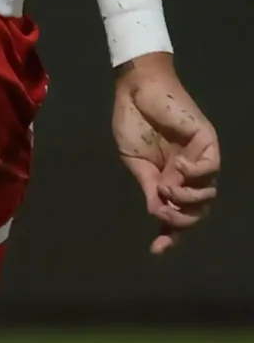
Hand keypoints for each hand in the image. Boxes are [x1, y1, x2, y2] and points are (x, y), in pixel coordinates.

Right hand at [111, 54, 218, 253]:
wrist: (135, 91)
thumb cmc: (132, 122)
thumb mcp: (135, 164)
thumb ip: (149, 187)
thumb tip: (157, 212)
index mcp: (168, 179)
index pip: (176, 212)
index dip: (169, 233)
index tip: (156, 250)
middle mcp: (188, 172)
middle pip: (197, 210)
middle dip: (181, 221)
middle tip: (163, 214)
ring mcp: (199, 158)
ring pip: (207, 194)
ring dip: (187, 198)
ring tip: (165, 186)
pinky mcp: (207, 142)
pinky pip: (211, 168)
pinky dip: (195, 175)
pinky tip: (177, 168)